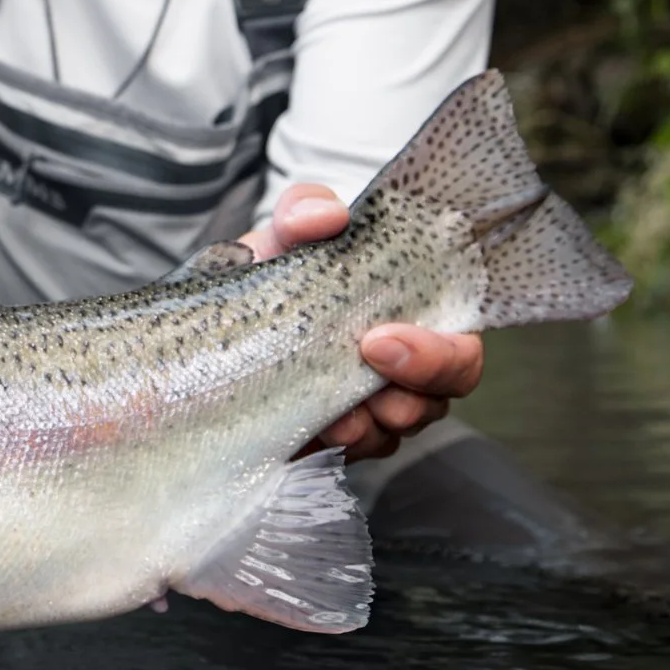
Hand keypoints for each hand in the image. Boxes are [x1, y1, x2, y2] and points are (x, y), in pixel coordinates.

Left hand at [243, 180, 483, 463]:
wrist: (209, 332)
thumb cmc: (266, 275)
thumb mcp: (281, 236)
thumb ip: (305, 212)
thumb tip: (327, 217)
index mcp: (406, 312)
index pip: (460, 342)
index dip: (442, 354)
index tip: (380, 342)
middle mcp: (400, 363)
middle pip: (443, 395)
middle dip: (414, 394)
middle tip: (363, 387)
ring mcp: (371, 405)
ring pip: (399, 431)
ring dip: (370, 427)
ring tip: (333, 418)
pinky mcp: (335, 440)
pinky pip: (353, 457)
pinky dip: (335, 446)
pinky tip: (311, 434)